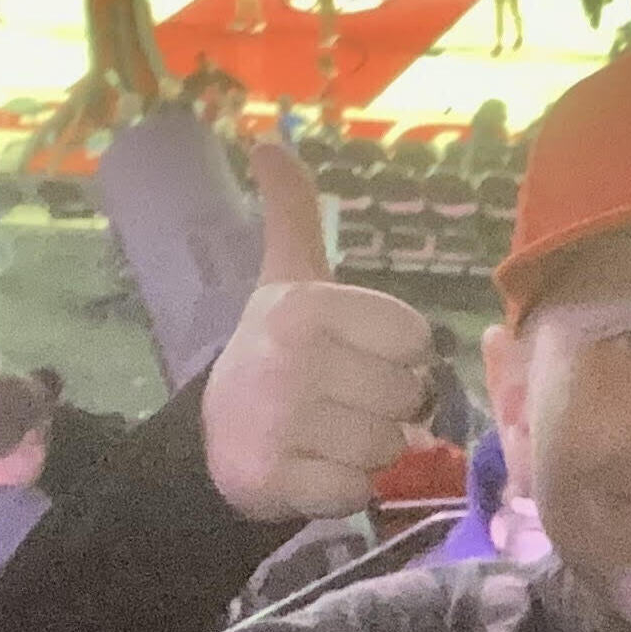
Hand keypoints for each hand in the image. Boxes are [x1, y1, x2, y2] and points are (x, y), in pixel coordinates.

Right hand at [201, 145, 432, 521]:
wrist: (214, 435)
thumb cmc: (275, 351)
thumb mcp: (289, 277)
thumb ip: (292, 211)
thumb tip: (267, 139)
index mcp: (308, 306)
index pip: (416, 341)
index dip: (398, 356)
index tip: (357, 355)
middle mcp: (292, 359)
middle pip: (407, 398)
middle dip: (384, 408)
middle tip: (339, 400)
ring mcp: (280, 422)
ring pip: (385, 448)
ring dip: (365, 451)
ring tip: (324, 434)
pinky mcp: (273, 479)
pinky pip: (354, 491)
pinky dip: (341, 489)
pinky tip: (309, 468)